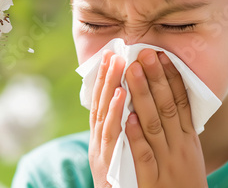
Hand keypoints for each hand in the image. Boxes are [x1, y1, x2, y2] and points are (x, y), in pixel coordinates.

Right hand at [89, 50, 126, 187]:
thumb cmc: (121, 181)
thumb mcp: (117, 152)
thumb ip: (119, 131)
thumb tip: (129, 107)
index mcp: (101, 137)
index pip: (102, 102)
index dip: (105, 79)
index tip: (111, 55)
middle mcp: (98, 141)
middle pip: (101, 104)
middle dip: (108, 78)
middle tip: (114, 53)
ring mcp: (101, 152)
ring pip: (106, 116)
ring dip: (111, 90)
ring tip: (119, 68)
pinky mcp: (108, 164)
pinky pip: (114, 137)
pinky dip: (116, 116)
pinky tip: (121, 99)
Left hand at [125, 49, 207, 187]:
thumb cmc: (184, 183)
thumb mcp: (188, 154)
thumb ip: (178, 129)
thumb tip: (168, 100)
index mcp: (188, 140)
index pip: (181, 103)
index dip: (172, 78)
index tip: (162, 55)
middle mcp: (179, 147)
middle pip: (166, 107)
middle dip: (155, 79)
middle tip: (143, 54)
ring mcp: (166, 163)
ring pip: (153, 124)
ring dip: (141, 96)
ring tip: (131, 72)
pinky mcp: (153, 180)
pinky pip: (144, 155)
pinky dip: (136, 136)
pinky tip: (127, 118)